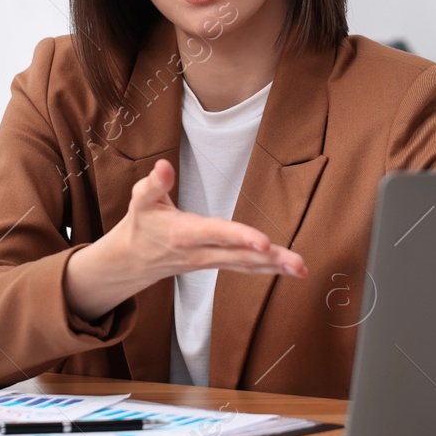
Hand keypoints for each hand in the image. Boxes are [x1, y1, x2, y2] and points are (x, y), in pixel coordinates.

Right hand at [65, 158, 307, 320]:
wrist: (134, 259)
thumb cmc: (141, 223)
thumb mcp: (141, 200)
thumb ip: (154, 183)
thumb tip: (164, 165)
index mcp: (184, 233)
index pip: (217, 234)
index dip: (240, 237)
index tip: (264, 241)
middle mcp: (200, 251)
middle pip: (239, 256)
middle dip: (270, 259)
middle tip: (298, 262)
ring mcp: (210, 261)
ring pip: (246, 265)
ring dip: (275, 267)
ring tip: (302, 268)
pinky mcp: (216, 264)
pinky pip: (244, 268)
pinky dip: (267, 269)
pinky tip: (289, 270)